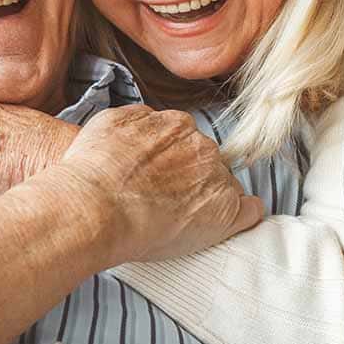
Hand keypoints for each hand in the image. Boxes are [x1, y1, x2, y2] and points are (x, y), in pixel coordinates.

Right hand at [55, 105, 263, 268]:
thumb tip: (149, 121)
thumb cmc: (93, 170)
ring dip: (210, 198)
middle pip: (206, 161)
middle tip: (166, 201)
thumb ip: (137, 119)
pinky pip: (250, 211)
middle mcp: (201, 146)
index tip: (162, 177)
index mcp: (176, 125)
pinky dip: (242, 217)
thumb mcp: (109, 123)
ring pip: (225, 185)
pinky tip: (228, 225)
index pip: (187, 140)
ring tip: (182, 220)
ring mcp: (216, 179)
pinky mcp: (227, 212)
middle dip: (192, 178)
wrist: (96, 207)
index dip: (174, 161)